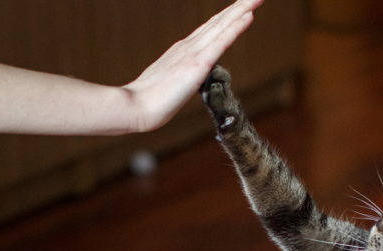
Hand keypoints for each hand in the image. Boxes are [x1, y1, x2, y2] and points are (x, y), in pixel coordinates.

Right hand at [122, 0, 263, 132]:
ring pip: (223, 25)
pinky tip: (249, 16)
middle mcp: (189, 46)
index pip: (210, 29)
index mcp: (182, 51)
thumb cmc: (146, 103)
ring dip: (242, 9)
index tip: (243, 7)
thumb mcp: (167, 86)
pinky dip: (235, 27)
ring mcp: (193, 54)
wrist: (134, 107)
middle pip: (219, 21)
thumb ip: (177, 79)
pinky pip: (220, 42)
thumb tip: (182, 83)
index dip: (228, 16)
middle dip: (240, 6)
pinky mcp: (197, 65)